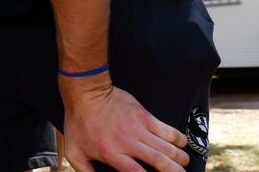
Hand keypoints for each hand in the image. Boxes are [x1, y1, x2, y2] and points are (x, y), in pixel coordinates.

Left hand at [62, 81, 188, 171]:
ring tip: (183, 163)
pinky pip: (167, 129)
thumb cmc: (79, 122)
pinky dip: (178, 138)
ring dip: (179, 158)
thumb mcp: (74, 151)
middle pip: (160, 163)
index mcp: (112, 154)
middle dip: (174, 171)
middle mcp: (128, 143)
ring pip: (167, 148)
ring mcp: (138, 128)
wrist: (86, 94)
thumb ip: (85, 170)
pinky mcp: (144, 116)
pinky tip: (182, 143)